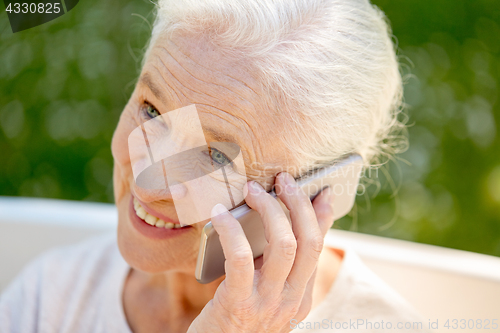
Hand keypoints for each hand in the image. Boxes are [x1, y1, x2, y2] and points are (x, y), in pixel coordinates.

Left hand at [188, 172, 335, 332]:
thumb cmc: (236, 317)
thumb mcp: (265, 292)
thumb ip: (276, 264)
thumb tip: (282, 223)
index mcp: (300, 296)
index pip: (318, 248)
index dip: (321, 216)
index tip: (322, 190)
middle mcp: (291, 300)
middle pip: (308, 242)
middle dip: (298, 203)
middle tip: (283, 180)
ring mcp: (268, 304)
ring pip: (284, 245)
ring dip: (270, 210)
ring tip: (253, 190)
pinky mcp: (239, 304)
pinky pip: (241, 258)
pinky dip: (232, 230)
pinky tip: (219, 214)